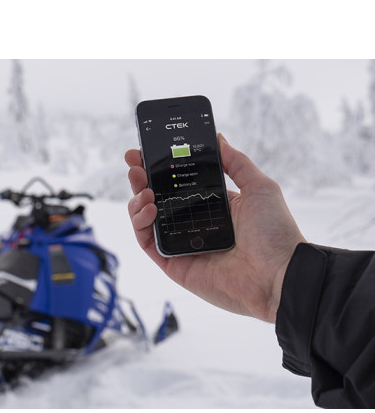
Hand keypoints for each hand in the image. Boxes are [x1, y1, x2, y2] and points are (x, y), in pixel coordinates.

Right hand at [125, 135, 305, 322]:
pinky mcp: (173, 264)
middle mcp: (193, 224)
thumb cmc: (276, 233)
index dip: (159, 167)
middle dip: (142, 179)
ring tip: (144, 188)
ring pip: (146, 220)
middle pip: (157, 199)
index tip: (145, 151)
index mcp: (211, 205)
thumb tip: (218, 138)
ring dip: (138, 200)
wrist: (279, 275)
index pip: (178, 183)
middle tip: (134, 163)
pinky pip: (147, 242)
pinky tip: (149, 208)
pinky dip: (140, 224)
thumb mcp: (259, 187)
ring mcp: (181, 244)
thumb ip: (236, 162)